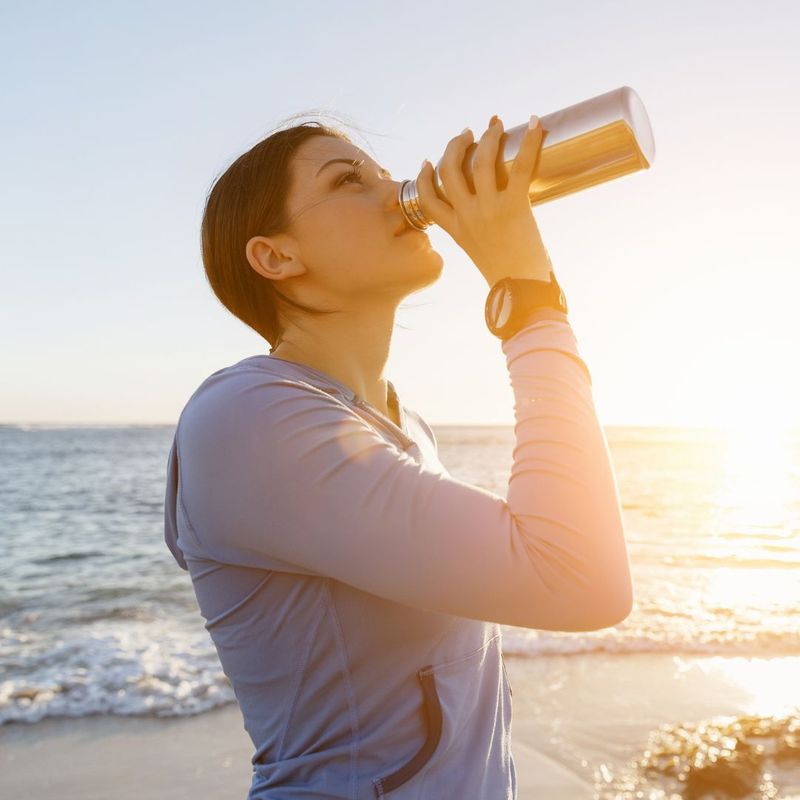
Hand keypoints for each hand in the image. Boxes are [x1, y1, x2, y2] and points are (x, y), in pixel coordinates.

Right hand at [415, 115, 551, 286]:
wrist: (522, 294)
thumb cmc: (508, 280)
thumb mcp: (482, 255)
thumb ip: (480, 235)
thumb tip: (495, 221)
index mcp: (456, 231)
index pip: (427, 200)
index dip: (424, 177)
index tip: (428, 161)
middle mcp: (467, 217)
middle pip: (450, 171)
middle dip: (455, 146)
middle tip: (467, 133)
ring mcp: (488, 210)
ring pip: (480, 161)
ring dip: (488, 138)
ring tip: (496, 125)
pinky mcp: (514, 207)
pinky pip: (520, 166)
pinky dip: (530, 142)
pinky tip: (536, 124)